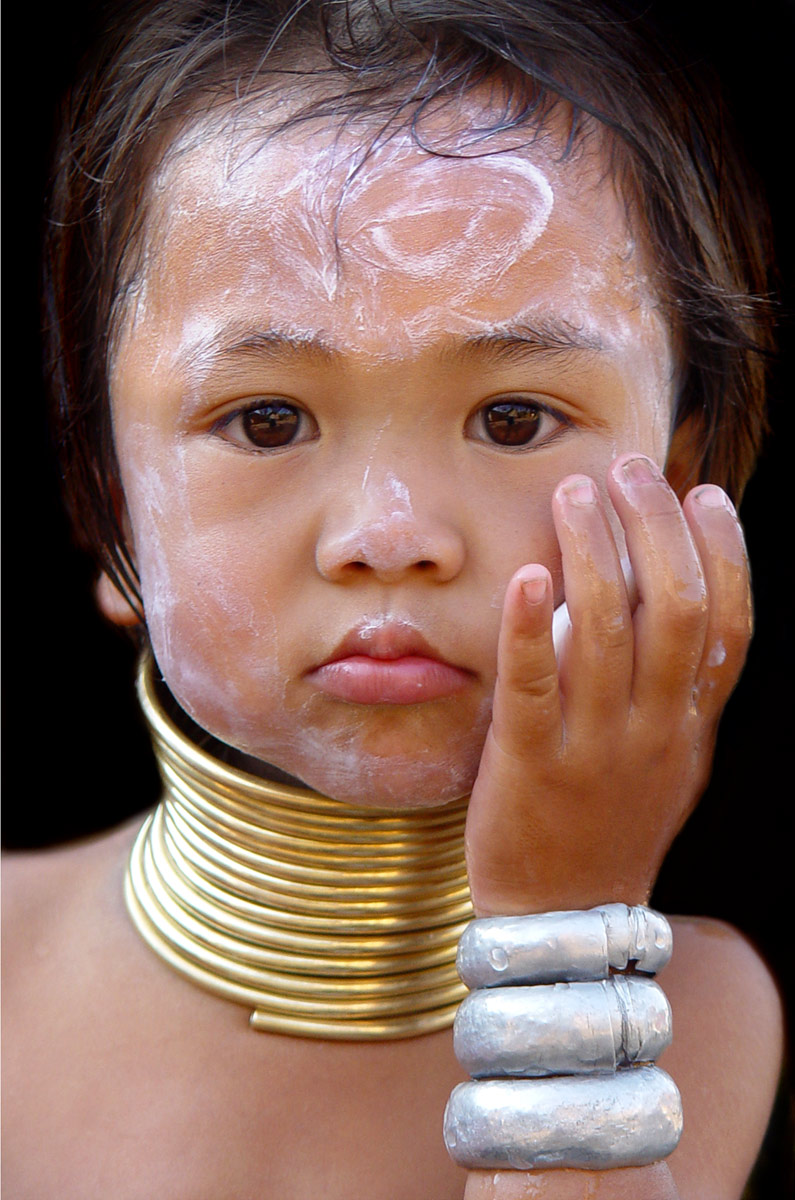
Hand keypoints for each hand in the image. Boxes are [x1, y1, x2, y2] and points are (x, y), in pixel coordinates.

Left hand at [465, 452, 750, 916]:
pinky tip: (525, 574)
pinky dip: (530, 625)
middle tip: (628, 470)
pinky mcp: (528, 764)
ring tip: (574, 493)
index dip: (726, 552)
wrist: (563, 921)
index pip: (729, 626)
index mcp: (689, 726)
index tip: (703, 493)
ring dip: (594, 551)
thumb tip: (660, 598)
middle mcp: (653, 730)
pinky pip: (533, 684)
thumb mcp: (665, 762)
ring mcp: (594, 747)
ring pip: (608, 631)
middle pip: (677, 610)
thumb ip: (671, 691)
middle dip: (656, 527)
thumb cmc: (607, 825)